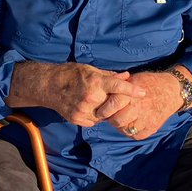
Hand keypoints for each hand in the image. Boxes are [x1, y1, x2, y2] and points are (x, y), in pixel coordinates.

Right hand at [11, 62, 145, 127]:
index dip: (132, 90)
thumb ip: (109, 75)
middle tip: (111, 96)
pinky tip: (85, 106)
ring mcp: (84, 110)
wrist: (48, 86)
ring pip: (104, 115)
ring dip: (104, 109)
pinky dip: (94, 115)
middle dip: (114, 100)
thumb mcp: (90, 69)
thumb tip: (127, 76)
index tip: (143, 93)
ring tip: (94, 100)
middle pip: (113, 103)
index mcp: (95, 82)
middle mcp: (91, 97)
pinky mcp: (77, 119)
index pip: (118, 87)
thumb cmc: (70, 74)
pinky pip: (94, 121)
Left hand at [100, 70, 183, 139]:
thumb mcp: (133, 80)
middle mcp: (139, 108)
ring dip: (121, 126)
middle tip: (110, 116)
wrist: (172, 91)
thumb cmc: (149, 83)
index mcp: (132, 94)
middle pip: (117, 120)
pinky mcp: (152, 128)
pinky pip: (136, 136)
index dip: (103, 110)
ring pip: (125, 130)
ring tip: (122, 119)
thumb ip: (119, 87)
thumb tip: (102, 92)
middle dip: (111, 119)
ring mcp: (146, 120)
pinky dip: (131, 132)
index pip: (113, 104)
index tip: (100, 111)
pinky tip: (131, 124)